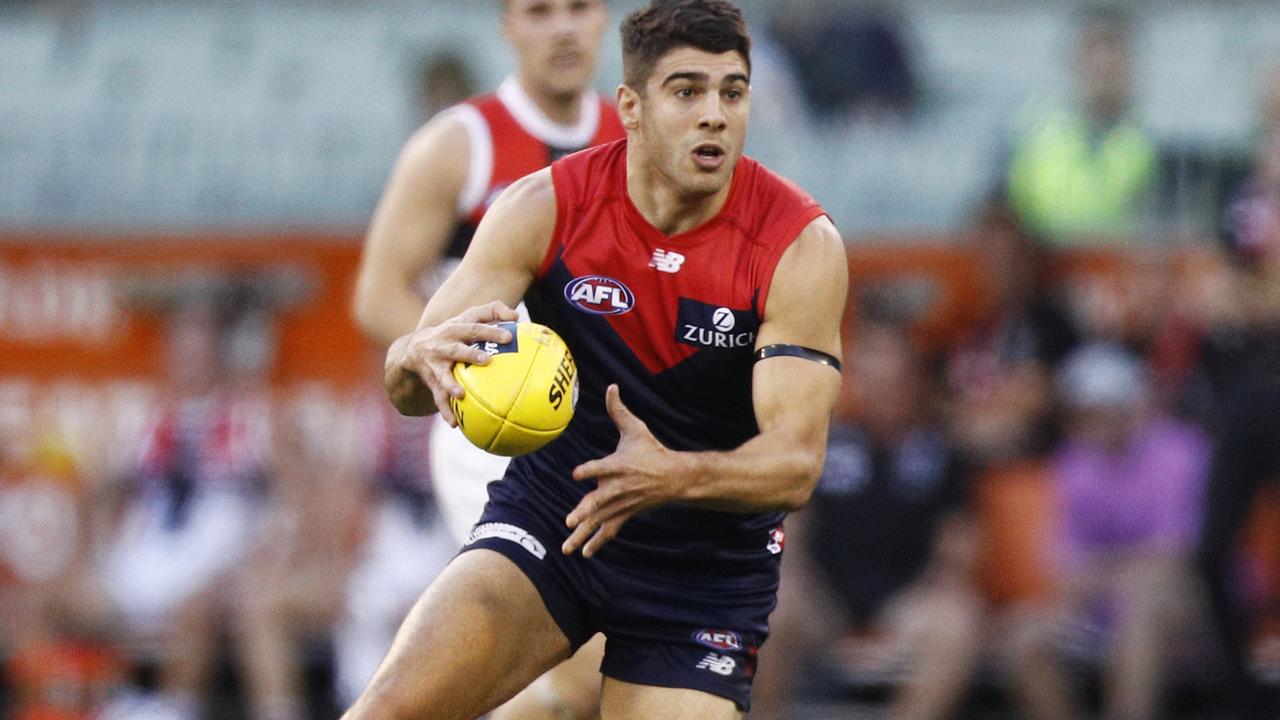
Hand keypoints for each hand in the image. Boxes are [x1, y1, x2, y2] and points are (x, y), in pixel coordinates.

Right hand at [386, 301, 517, 424]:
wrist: (415, 348)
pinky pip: (438, 398)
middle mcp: (443, 346)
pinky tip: (454, 424)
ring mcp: (436, 365)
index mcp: (456, 329)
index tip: (507, 337)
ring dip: (451, 385)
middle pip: (457, 350)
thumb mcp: (469, 317)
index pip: (474, 327)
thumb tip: (517, 316)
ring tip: (460, 395)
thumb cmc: (455, 331)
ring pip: (443, 376)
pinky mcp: (431, 381)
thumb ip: (493, 312)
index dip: (490, 331)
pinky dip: (445, 411)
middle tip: (487, 361)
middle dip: (470, 355)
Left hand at [563, 384, 681, 557]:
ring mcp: (622, 504)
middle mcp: (619, 487)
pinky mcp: (625, 514)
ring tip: (567, 547)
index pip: (603, 467)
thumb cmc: (650, 450)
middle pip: (599, 501)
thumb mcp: (636, 429)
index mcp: (619, 465)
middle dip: (585, 511)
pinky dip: (597, 543)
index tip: (577, 474)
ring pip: (600, 521)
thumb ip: (618, 410)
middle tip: (570, 520)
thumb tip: (610, 386)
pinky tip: (583, 554)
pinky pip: (609, 531)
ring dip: (583, 535)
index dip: (590, 470)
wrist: (674, 477)